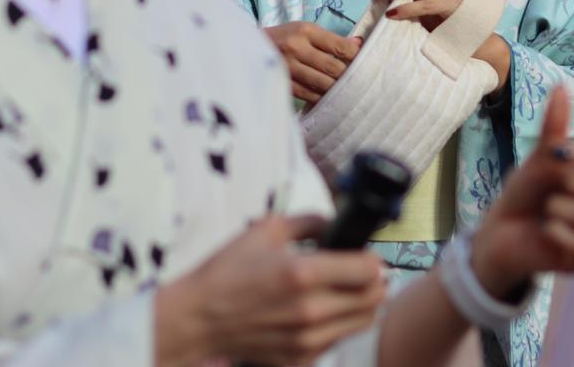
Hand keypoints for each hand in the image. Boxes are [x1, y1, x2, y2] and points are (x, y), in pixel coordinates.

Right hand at [155, 214, 385, 365]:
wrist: (199, 318)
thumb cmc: (227, 272)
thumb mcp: (267, 229)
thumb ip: (310, 221)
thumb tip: (336, 223)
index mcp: (303, 273)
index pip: (368, 270)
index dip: (372, 259)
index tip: (365, 255)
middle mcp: (310, 310)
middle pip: (373, 298)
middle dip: (373, 281)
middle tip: (360, 272)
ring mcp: (307, 340)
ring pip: (363, 322)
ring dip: (361, 304)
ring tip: (344, 291)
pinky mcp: (301, 359)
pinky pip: (338, 340)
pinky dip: (338, 325)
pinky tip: (321, 312)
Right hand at [264, 22, 359, 105]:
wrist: (247, 46)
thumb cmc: (283, 38)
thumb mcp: (303, 30)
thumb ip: (330, 39)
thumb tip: (358, 44)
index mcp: (305, 31)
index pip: (339, 46)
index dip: (356, 56)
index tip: (365, 61)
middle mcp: (297, 47)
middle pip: (333, 67)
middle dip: (349, 75)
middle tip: (361, 81)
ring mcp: (288, 67)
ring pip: (323, 83)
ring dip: (338, 89)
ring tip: (349, 92)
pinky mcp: (283, 83)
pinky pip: (309, 95)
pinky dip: (322, 97)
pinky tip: (329, 98)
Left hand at [471, 87, 573, 297]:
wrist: (502, 231)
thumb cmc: (528, 191)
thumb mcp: (539, 157)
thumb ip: (555, 128)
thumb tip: (560, 86)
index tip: (560, 152)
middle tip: (554, 184)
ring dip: (559, 208)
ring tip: (548, 209)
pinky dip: (557, 232)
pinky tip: (546, 229)